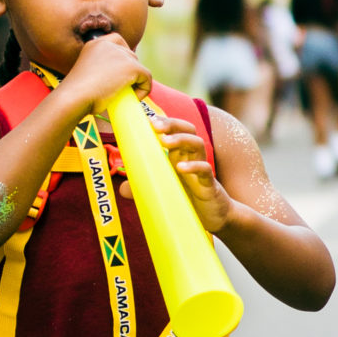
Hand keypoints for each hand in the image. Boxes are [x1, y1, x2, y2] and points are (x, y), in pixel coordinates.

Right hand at [59, 31, 150, 116]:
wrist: (75, 97)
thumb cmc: (77, 93)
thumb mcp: (88, 73)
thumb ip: (102, 68)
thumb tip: (120, 78)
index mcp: (95, 44)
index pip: (118, 41)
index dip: (123, 57)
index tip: (119, 73)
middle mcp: (109, 44)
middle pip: (131, 56)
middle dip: (130, 73)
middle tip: (120, 88)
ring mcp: (121, 54)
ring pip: (139, 68)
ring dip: (135, 82)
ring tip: (122, 95)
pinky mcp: (132, 66)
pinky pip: (147, 78)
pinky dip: (143, 90)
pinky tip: (132, 97)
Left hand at [149, 116, 233, 234]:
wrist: (215, 217)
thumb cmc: (189, 200)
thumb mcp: (163, 191)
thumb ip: (143, 189)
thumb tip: (122, 189)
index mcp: (180, 156)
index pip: (175, 131)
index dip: (164, 123)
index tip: (147, 119)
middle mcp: (192, 158)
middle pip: (188, 130)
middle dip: (172, 124)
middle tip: (155, 125)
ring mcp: (202, 170)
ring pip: (198, 144)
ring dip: (181, 139)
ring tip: (164, 141)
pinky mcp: (209, 185)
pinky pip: (205, 169)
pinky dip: (194, 166)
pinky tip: (181, 168)